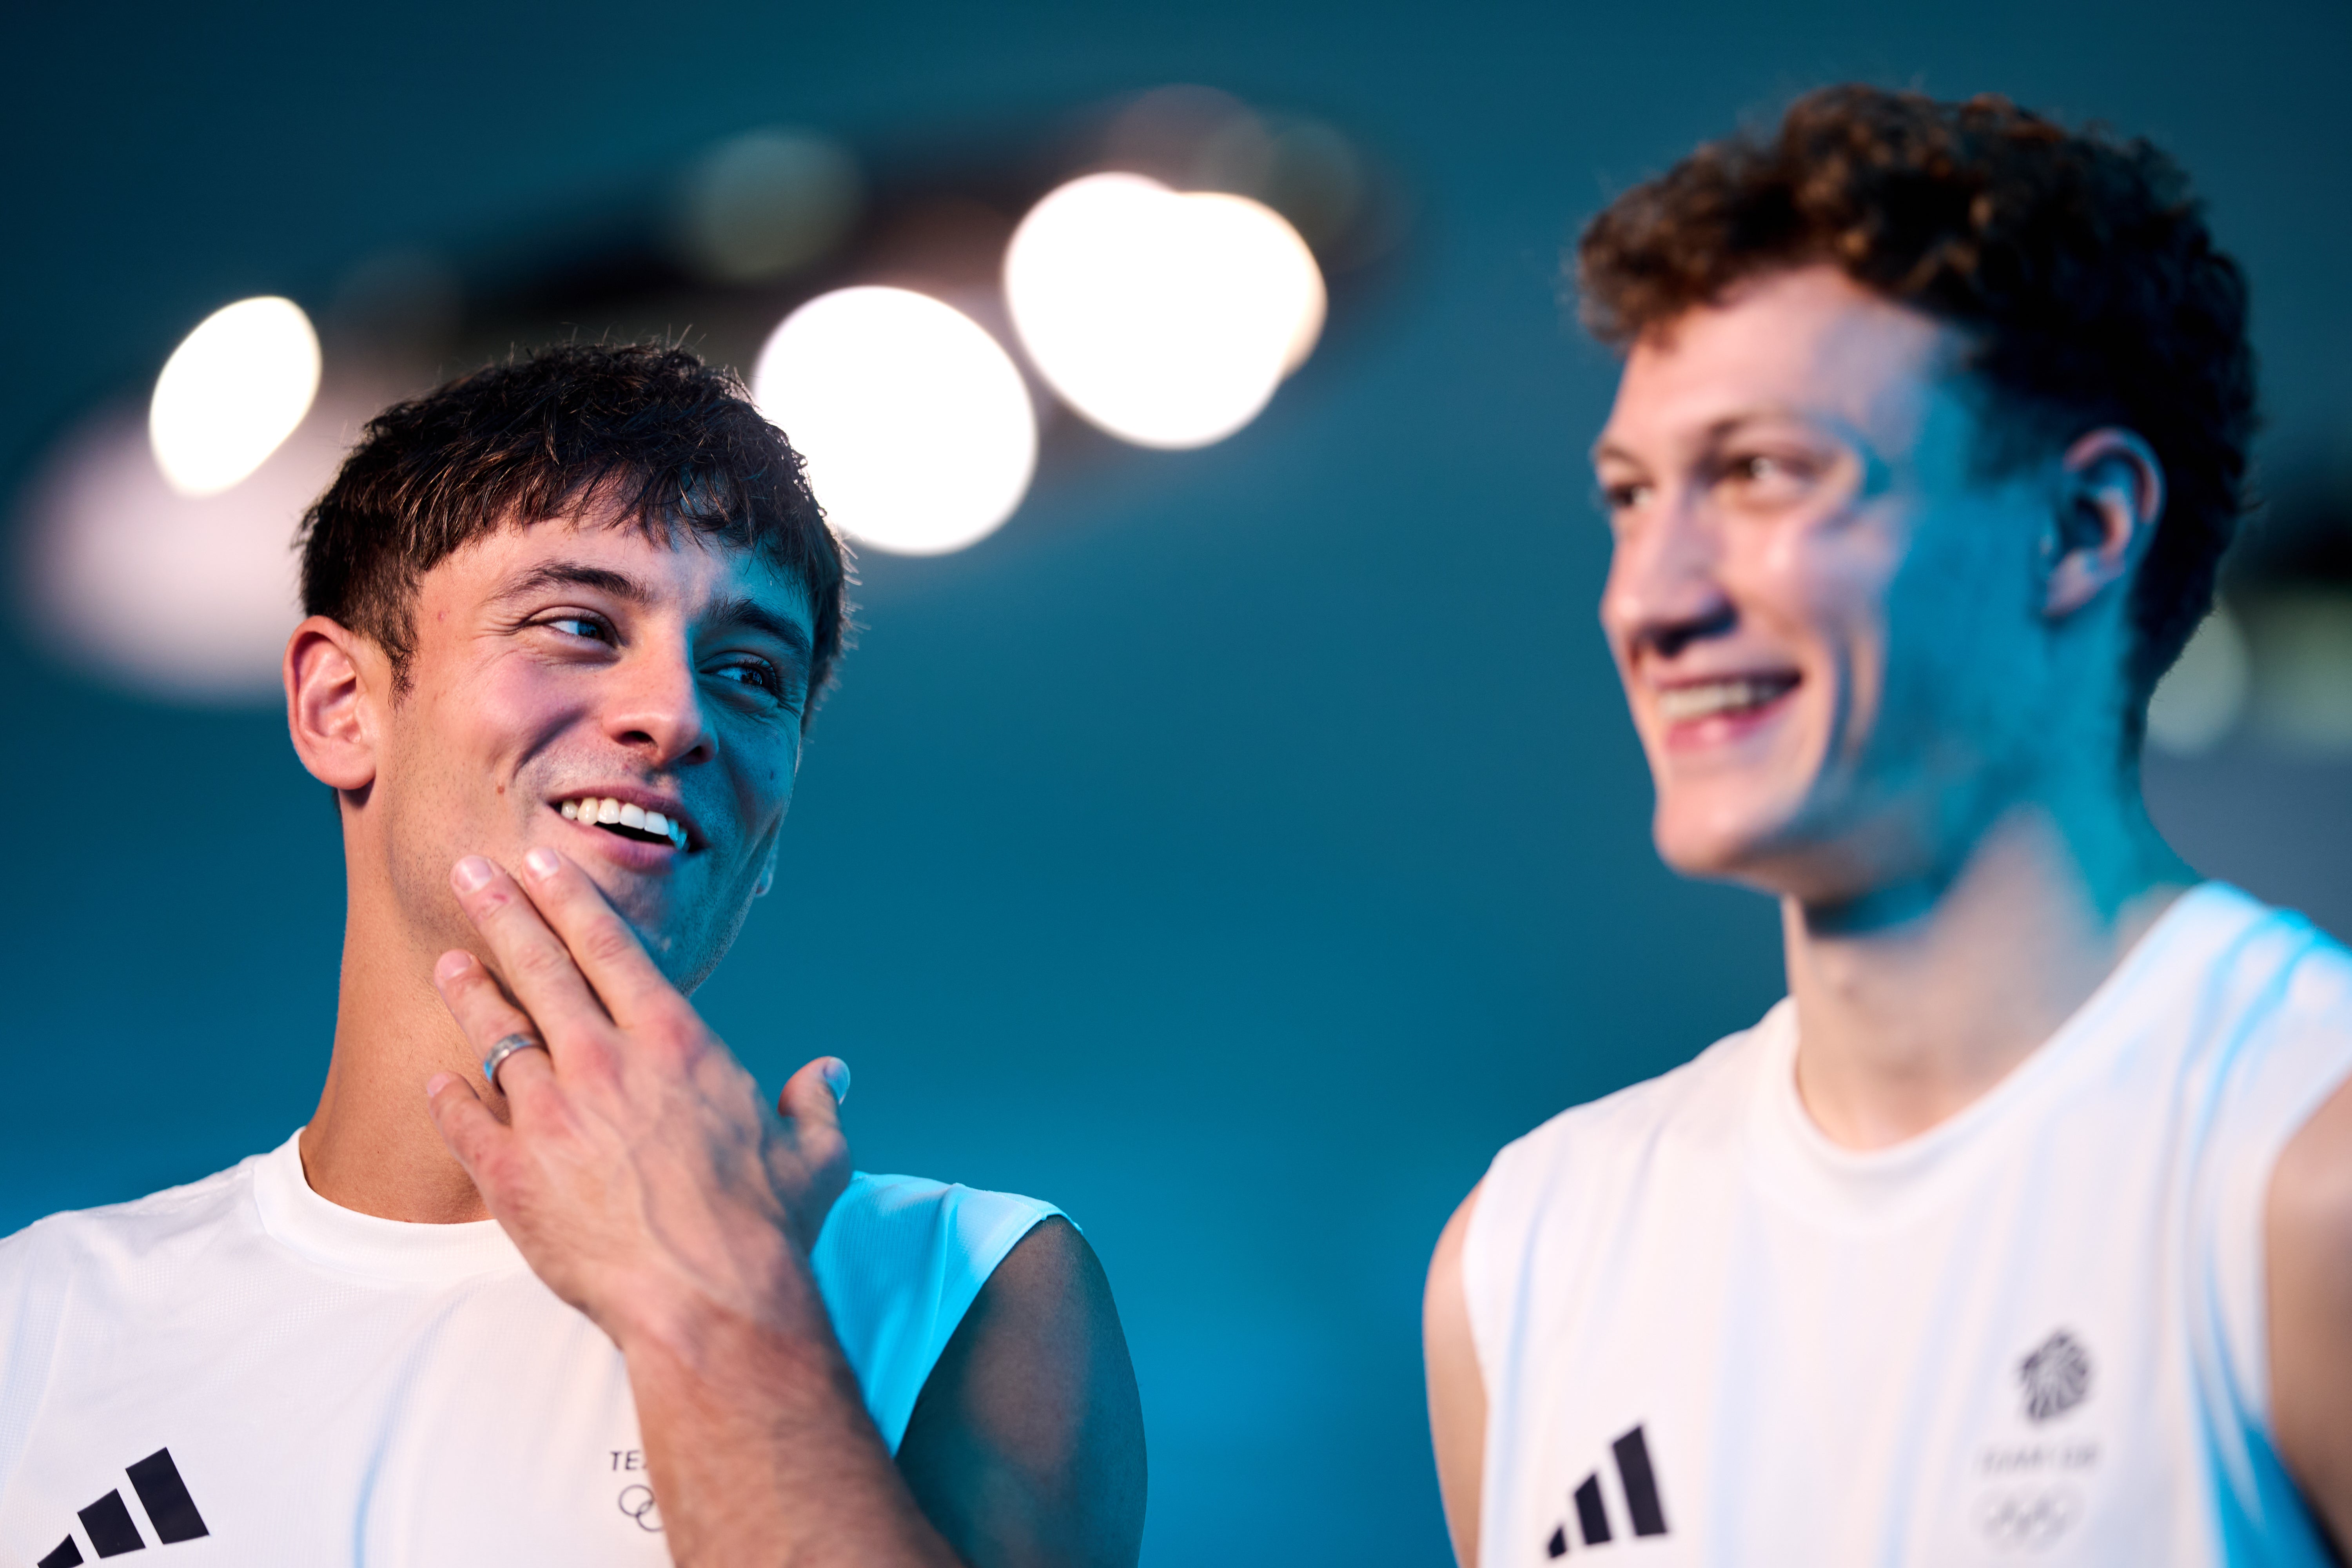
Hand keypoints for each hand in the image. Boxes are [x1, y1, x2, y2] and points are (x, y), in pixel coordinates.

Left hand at [422, 845, 850, 1354]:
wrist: (712, 1304)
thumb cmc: (767, 1228)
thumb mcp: (814, 1153)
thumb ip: (815, 1103)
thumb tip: (831, 1075)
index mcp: (675, 1044)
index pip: (610, 948)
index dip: (571, 900)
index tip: (540, 864)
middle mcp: (606, 1065)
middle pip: (542, 969)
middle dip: (503, 911)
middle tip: (470, 868)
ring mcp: (551, 1118)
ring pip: (496, 1036)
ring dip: (470, 992)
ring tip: (447, 961)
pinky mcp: (512, 1177)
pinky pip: (464, 1124)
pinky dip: (448, 1098)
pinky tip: (436, 1079)